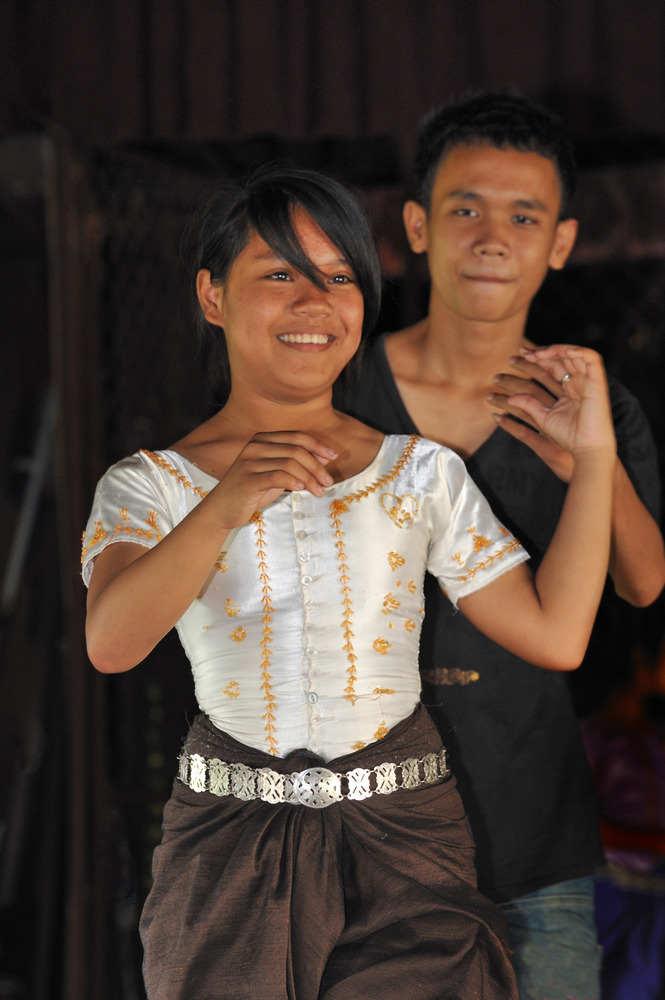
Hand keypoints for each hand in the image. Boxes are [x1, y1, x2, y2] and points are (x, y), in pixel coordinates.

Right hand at [210, 431, 336, 529]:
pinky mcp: (247, 479)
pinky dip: (294, 482)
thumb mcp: (276, 473)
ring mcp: (249, 462)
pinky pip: (278, 476)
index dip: (317, 445)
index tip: (333, 456)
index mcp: (262, 439)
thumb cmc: (252, 490)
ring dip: (310, 478)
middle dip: (317, 466)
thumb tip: (325, 457)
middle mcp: (254, 446)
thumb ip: (295, 463)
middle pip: (296, 450)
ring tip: (319, 491)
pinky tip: (302, 490)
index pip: (296, 436)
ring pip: (290, 463)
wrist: (222, 509)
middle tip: (328, 482)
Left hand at [486, 345, 615, 471]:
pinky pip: (592, 359)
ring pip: (573, 355)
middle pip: (558, 360)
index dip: (533, 361)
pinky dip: (578, 351)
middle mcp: (578, 382)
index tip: (512, 360)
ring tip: (533, 354)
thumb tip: (509, 399)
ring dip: (554, 350)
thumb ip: (528, 405)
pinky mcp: (598, 382)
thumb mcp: (543, 418)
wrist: (587, 449)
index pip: (550, 368)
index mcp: (568, 389)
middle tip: (519, 354)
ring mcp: (589, 380)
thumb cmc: (568, 437)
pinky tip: (559, 351)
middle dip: (539, 354)